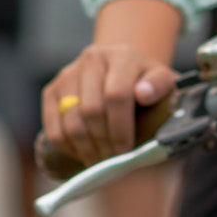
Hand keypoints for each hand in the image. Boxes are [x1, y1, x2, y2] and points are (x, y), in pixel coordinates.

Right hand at [41, 43, 179, 165]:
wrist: (124, 70)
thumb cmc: (147, 81)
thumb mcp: (164, 81)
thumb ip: (160, 85)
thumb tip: (144, 94)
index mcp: (122, 56)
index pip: (116, 95)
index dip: (120, 128)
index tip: (126, 150)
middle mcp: (92, 59)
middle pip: (91, 109)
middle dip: (103, 141)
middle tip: (113, 161)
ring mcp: (68, 73)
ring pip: (70, 119)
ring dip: (85, 147)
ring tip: (100, 160)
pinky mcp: (52, 90)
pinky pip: (52, 125)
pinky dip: (67, 145)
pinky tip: (83, 154)